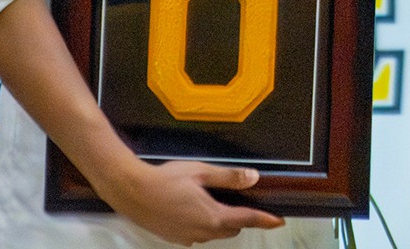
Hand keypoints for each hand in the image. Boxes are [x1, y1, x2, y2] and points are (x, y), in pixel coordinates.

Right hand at [94, 159, 283, 244]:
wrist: (130, 191)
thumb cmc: (165, 179)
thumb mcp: (200, 171)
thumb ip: (228, 177)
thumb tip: (254, 177)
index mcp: (212, 216)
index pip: (246, 219)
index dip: (265, 220)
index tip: (279, 221)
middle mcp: (202, 232)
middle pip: (231, 229)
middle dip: (239, 218)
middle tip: (239, 200)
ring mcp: (187, 238)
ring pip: (214, 233)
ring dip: (220, 222)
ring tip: (213, 201)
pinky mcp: (174, 238)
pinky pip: (197, 235)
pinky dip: (202, 224)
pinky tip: (192, 209)